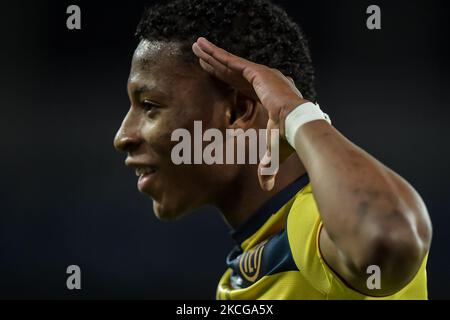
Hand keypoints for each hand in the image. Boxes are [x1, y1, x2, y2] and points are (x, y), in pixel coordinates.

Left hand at [192, 37, 307, 190]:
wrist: (299, 126)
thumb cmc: (289, 138)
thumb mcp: (272, 151)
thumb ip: (266, 165)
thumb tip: (265, 187)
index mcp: (264, 96)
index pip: (240, 86)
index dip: (225, 80)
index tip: (213, 75)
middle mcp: (263, 82)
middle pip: (232, 71)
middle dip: (215, 63)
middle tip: (199, 55)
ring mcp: (260, 75)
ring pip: (229, 63)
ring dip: (212, 55)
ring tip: (196, 45)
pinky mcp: (257, 72)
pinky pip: (232, 62)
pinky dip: (217, 55)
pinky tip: (203, 48)